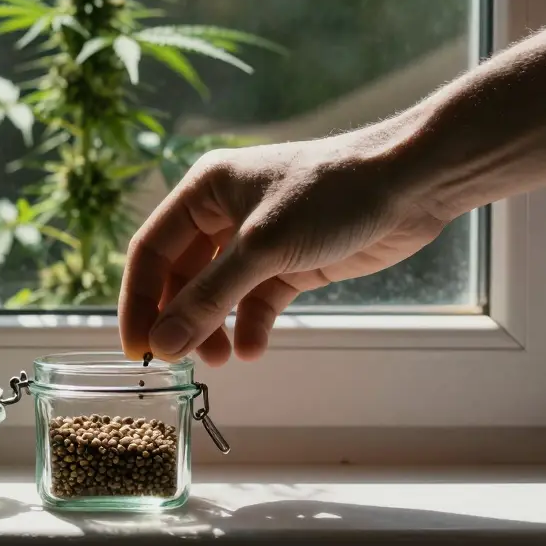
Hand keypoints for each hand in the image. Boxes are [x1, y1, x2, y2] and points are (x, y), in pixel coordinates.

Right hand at [119, 126, 448, 364]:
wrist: (410, 184)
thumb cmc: (331, 194)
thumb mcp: (261, 248)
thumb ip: (209, 299)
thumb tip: (164, 343)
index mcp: (204, 191)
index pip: (151, 250)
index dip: (139, 299)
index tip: (136, 346)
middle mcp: (224, 212)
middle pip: (182, 275)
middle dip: (181, 319)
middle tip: (181, 361)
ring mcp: (258, 238)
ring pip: (218, 292)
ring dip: (215, 328)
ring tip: (222, 360)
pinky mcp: (291, 260)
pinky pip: (256, 300)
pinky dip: (252, 325)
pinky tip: (254, 349)